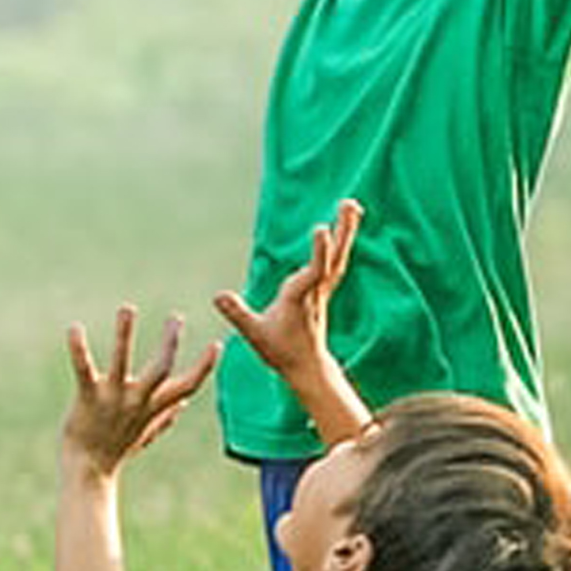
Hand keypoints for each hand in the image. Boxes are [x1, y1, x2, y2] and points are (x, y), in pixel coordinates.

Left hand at [60, 305, 210, 473]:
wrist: (87, 471)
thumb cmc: (115, 450)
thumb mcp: (145, 434)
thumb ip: (165, 418)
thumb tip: (183, 406)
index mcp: (153, 407)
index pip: (188, 386)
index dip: (205, 366)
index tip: (218, 345)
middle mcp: (137, 400)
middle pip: (162, 367)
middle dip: (170, 341)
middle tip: (176, 318)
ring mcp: (113, 398)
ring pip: (122, 361)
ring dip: (125, 333)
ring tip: (128, 308)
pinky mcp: (88, 397)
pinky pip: (84, 369)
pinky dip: (79, 349)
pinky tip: (75, 328)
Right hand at [212, 198, 359, 379]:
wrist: (306, 366)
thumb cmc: (280, 351)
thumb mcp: (254, 333)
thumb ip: (238, 313)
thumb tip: (218, 295)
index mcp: (299, 299)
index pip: (312, 273)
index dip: (318, 252)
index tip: (321, 228)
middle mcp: (315, 291)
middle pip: (333, 258)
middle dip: (341, 232)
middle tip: (349, 204)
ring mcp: (322, 289)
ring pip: (338, 257)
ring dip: (346, 230)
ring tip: (351, 204)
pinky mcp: (323, 289)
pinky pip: (336, 261)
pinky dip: (341, 241)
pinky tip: (345, 225)